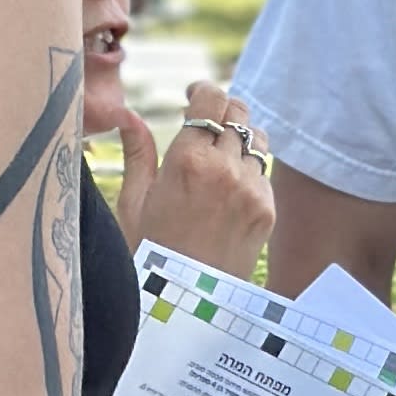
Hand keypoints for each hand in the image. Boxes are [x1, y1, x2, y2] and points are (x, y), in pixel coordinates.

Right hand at [118, 81, 274, 281]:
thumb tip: (128, 115)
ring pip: (257, 139)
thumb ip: (137, 153)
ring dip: (239, 139)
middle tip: (205, 125)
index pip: (211, 99)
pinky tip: (226, 193)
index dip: (202, 92)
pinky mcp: (267, 210)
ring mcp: (251, 190)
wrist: (186, 304)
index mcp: (187, 162)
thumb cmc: (148, 254)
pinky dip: (248, 172)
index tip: (192, 96)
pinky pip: (263, 173)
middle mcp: (225, 170)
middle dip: (221, 112)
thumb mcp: (133, 203)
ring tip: (217, 158)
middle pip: (238, 112)